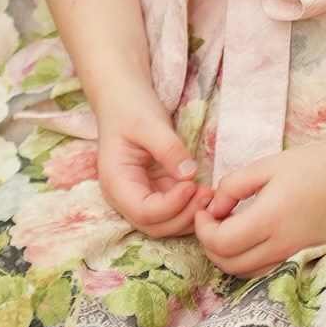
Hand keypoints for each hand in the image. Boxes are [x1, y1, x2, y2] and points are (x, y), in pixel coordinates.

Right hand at [95, 87, 200, 234]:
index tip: (191, 186)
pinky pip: (175, 211)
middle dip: (183, 216)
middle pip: (155, 226)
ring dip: (190, 216)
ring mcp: (141, 196)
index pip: (143, 211)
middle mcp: (125, 196)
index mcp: (115, 181)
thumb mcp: (148, 122)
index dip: (170, 206)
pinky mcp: (156, 192)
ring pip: (166, 224)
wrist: (123, 100)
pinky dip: (191, 208)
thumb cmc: (130, 109)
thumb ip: (168, 148)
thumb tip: (189, 174)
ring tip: (209, 194)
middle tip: (207, 194)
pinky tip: (206, 192)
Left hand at [193, 145, 325, 278]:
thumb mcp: (265, 166)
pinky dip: (245, 261)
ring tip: (226, 228)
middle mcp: (281, 245)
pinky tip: (246, 237)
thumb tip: (213, 209)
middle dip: (209, 244)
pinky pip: (263, 271)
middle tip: (210, 220)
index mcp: (269, 219)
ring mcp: (293, 256)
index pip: (221, 243)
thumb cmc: (310, 166)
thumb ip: (232, 186)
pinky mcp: (301, 258)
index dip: (203, 229)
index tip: (204, 210)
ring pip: (244, 273)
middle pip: (228, 264)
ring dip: (226, 256)